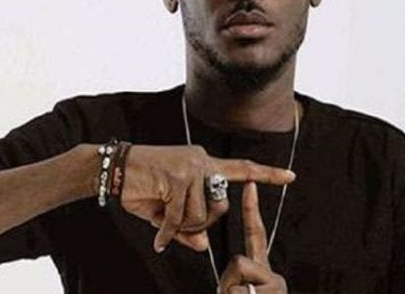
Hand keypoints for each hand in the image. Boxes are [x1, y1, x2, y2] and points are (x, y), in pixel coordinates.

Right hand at [119, 144, 295, 252]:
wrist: (114, 169)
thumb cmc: (140, 187)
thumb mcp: (167, 212)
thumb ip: (187, 228)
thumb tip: (202, 245)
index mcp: (203, 162)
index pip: (241, 168)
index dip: (267, 174)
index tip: (291, 176)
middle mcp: (201, 160)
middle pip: (220, 206)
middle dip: (203, 224)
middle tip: (180, 228)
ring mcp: (190, 167)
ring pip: (201, 214)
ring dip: (183, 228)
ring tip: (165, 224)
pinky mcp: (177, 176)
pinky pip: (181, 217)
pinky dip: (169, 232)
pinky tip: (159, 237)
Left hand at [218, 182, 287, 293]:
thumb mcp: (235, 290)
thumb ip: (233, 273)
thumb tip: (226, 261)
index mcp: (263, 271)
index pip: (255, 233)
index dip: (251, 208)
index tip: (251, 184)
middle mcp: (275, 277)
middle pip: (238, 261)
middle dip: (229, 282)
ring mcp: (277, 285)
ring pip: (237, 276)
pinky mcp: (275, 291)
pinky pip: (237, 290)